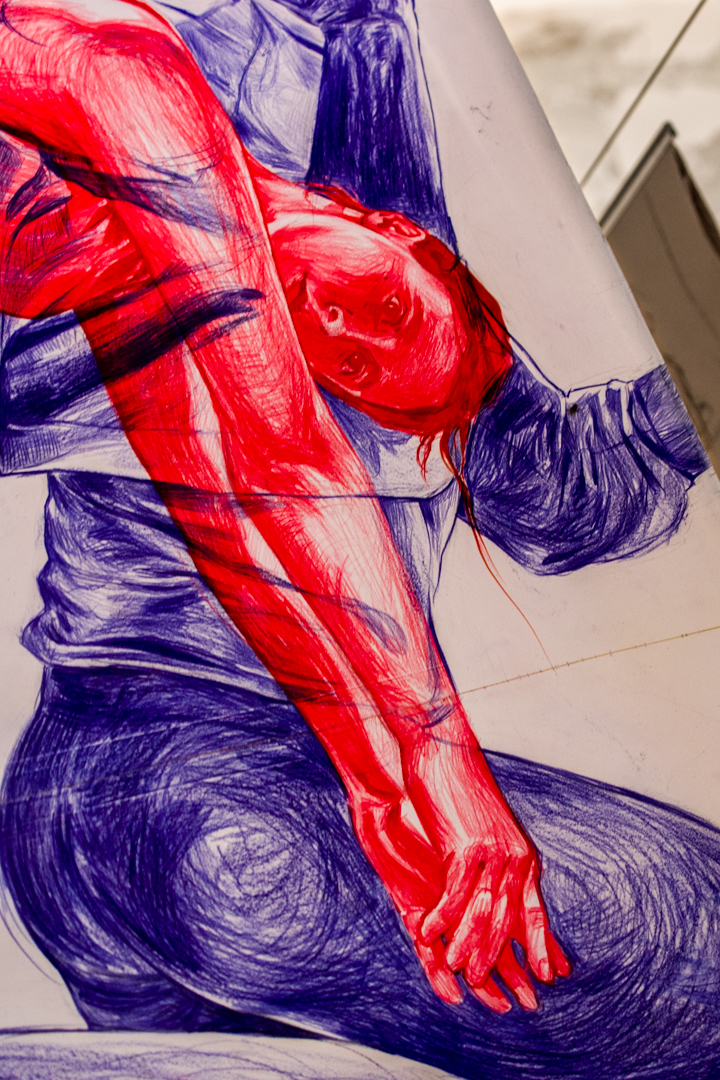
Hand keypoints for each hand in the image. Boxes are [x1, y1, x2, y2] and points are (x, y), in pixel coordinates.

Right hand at [405, 731, 570, 1011]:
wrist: (446, 749)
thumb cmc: (462, 785)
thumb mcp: (489, 826)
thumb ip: (499, 856)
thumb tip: (508, 878)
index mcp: (523, 855)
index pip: (536, 909)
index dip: (544, 944)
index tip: (551, 976)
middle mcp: (514, 858)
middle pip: (510, 921)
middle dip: (503, 960)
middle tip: (503, 996)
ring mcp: (491, 855)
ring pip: (483, 914)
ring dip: (469, 947)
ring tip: (460, 972)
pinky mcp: (464, 848)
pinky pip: (453, 894)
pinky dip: (442, 918)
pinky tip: (428, 934)